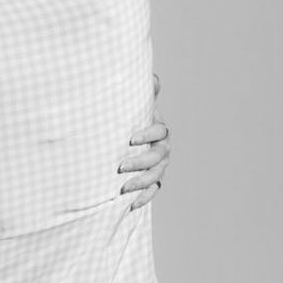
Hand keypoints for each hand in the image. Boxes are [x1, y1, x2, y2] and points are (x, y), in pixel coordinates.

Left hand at [117, 72, 170, 209]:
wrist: (129, 141)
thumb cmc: (130, 119)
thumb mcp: (134, 106)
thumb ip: (144, 92)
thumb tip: (153, 77)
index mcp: (159, 130)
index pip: (160, 131)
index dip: (148, 134)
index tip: (131, 139)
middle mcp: (163, 149)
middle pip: (159, 157)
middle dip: (141, 162)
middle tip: (120, 166)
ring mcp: (160, 166)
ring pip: (156, 176)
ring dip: (141, 183)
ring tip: (122, 189)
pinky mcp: (153, 181)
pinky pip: (153, 191)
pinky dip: (143, 198)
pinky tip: (130, 205)